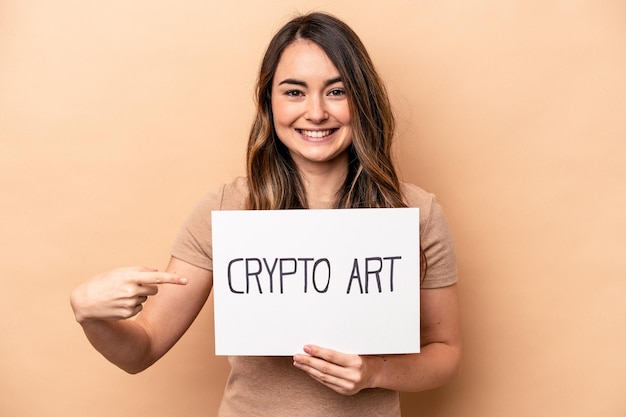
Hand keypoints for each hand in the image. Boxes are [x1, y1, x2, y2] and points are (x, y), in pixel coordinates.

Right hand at [70, 266, 186, 322]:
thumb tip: (157, 272)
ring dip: (137, 296)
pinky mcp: (127, 314)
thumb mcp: (119, 272)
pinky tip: (119, 304)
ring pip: (146, 298)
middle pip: (154, 289)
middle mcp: (132, 291)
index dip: (173, 280)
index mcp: (131, 277)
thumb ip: (139, 270)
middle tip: (131, 286)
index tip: (186, 281)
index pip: (157, 278)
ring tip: (120, 295)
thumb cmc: (104, 282)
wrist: (85, 301)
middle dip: (148, 287)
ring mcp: (130, 304)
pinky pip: (139, 308)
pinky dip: (132, 305)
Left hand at [293, 345, 380, 394]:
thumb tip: (318, 346)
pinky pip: (326, 383)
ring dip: (309, 370)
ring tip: (299, 363)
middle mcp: (352, 376)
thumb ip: (339, 349)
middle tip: (298, 356)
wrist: (375, 373)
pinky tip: (309, 371)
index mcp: (356, 362)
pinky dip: (316, 376)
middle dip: (308, 362)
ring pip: (323, 377)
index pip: (331, 356)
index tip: (306, 347)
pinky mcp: (344, 391)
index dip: (317, 352)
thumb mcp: (355, 349)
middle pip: (325, 368)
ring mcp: (348, 385)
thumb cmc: (365, 357)